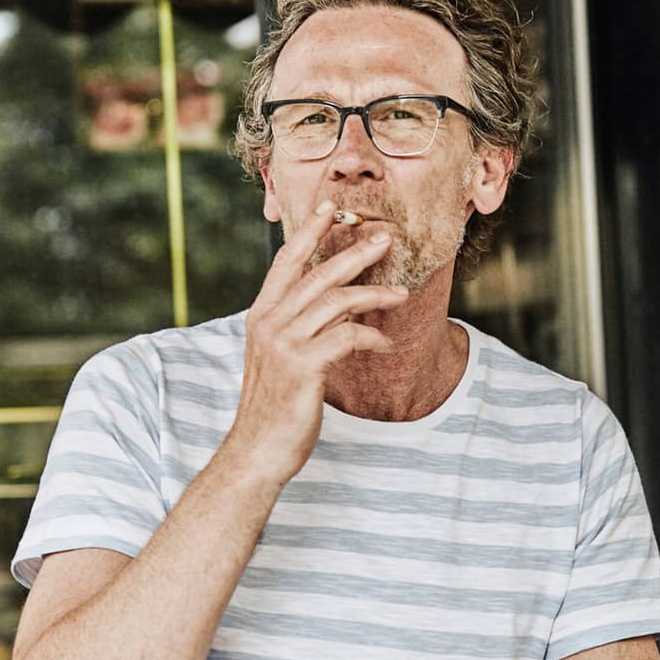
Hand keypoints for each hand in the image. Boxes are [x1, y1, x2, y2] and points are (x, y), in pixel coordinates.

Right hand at [222, 199, 407, 485]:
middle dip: (354, 251)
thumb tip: (336, 303)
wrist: (257, 450)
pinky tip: (384, 343)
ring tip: (402, 294)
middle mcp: (269, 323)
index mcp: (261, 316)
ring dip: (374, 294)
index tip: (333, 209)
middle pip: (317, 273)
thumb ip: (300, 327)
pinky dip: (371, 336)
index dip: (310, 232)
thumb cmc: (275, 407)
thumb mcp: (282, 358)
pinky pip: (347, 336)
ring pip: (337, 300)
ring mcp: (284, 344)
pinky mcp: (302, 367)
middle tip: (384, 237)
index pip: (286, 262)